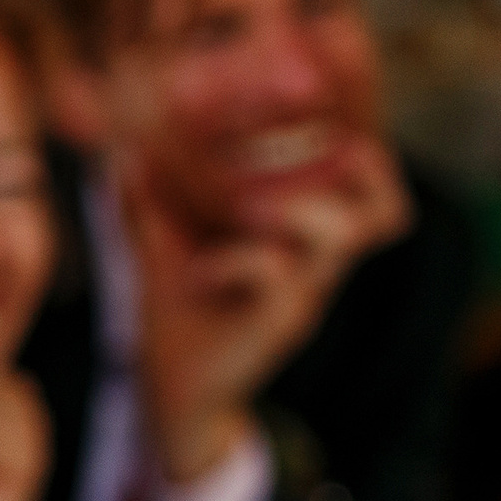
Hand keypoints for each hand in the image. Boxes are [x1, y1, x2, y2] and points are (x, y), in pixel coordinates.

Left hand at [122, 136, 409, 480]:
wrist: (173, 394)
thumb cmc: (178, 316)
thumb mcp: (161, 249)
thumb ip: (145, 202)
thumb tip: (117, 149)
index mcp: (301, 238)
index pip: (366, 183)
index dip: (362, 142)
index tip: (318, 107)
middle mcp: (317, 263)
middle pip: (383, 205)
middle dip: (350, 165)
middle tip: (295, 149)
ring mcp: (304, 294)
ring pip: (344, 233)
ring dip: (298, 207)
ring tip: (247, 208)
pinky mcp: (280, 324)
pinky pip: (278, 274)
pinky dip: (238, 259)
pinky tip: (201, 270)